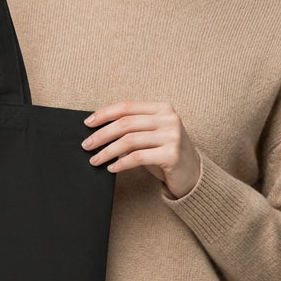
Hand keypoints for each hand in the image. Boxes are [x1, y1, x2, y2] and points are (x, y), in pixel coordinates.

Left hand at [82, 101, 200, 198]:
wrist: (193, 174)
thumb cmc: (166, 153)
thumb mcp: (151, 135)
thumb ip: (132, 128)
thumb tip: (98, 131)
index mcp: (162, 108)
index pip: (127, 106)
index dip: (105, 114)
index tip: (87, 123)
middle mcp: (169, 119)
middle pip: (126, 123)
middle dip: (102, 134)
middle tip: (86, 145)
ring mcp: (172, 136)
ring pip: (129, 140)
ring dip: (107, 151)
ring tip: (95, 160)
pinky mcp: (171, 154)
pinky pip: (138, 157)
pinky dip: (121, 163)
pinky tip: (112, 168)